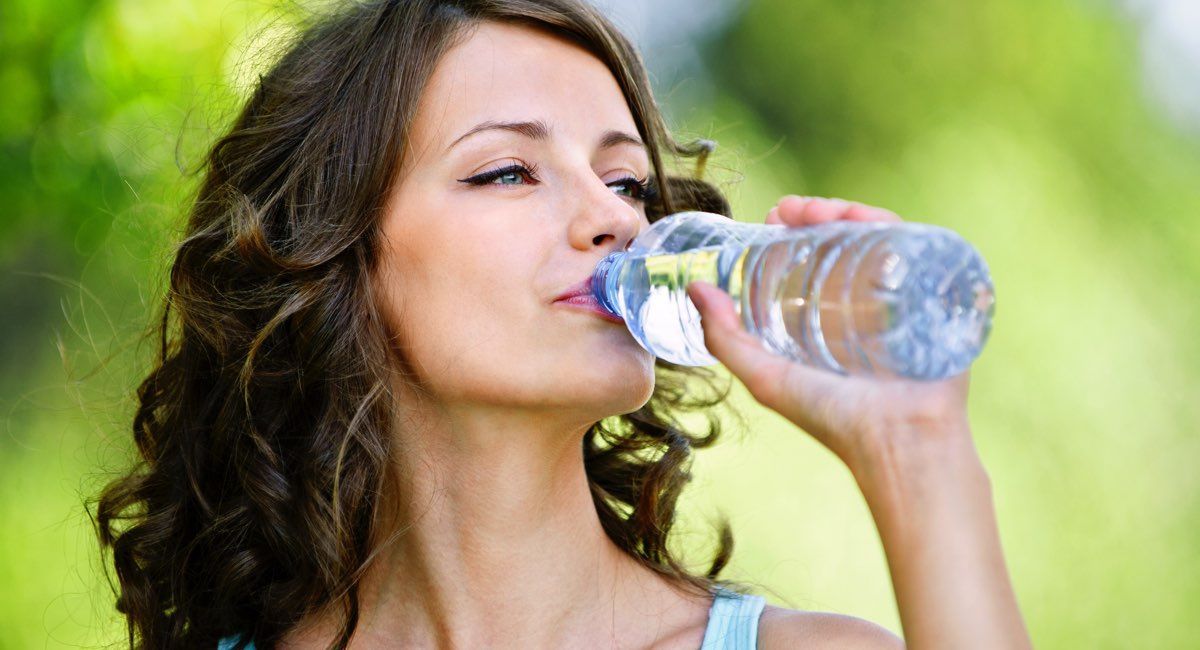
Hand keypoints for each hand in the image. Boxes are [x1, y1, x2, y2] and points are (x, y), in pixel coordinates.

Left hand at [686, 196, 973, 472]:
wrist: (900, 442)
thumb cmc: (833, 418)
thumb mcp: (765, 376)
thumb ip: (724, 338)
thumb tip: (694, 287)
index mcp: (828, 317)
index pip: (812, 257)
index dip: (792, 230)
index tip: (772, 217)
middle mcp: (864, 303)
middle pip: (844, 239)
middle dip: (817, 213)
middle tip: (791, 210)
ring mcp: (900, 297)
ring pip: (875, 236)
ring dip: (846, 212)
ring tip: (818, 211)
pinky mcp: (933, 296)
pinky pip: (915, 248)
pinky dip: (888, 224)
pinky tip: (862, 218)